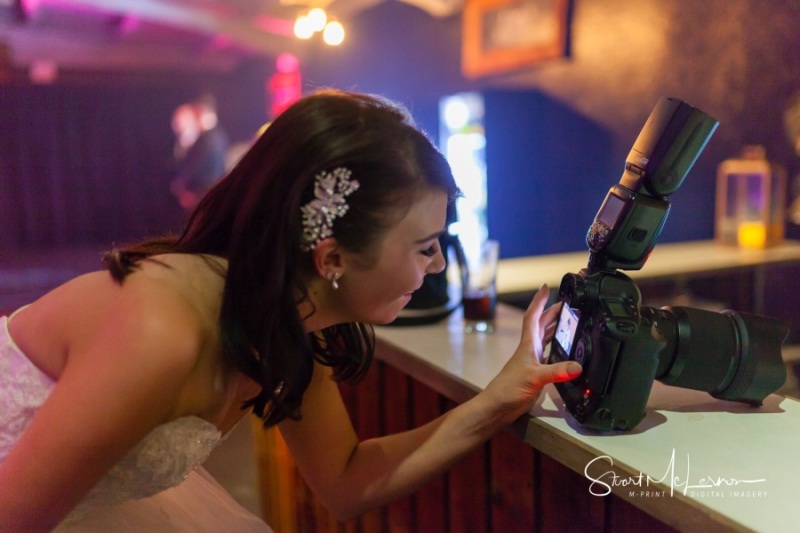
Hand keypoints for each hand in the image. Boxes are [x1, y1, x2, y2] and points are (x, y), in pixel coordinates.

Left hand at [481, 285, 581, 423]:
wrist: (497, 407)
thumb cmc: (508, 389)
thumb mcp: (534, 377)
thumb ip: (555, 372)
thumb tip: (577, 366)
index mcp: (527, 345)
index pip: (533, 317)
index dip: (539, 302)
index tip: (545, 287)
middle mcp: (530, 351)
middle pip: (542, 326)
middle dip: (552, 313)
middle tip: (566, 304)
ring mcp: (533, 362)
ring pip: (546, 340)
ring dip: (555, 329)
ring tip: (569, 322)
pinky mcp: (536, 375)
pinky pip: (550, 357)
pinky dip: (558, 351)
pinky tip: (565, 353)